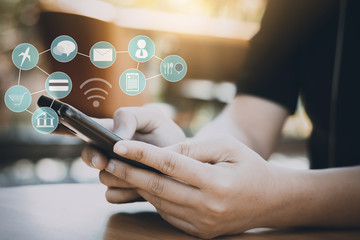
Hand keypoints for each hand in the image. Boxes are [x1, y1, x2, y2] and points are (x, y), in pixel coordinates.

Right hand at [81, 106, 185, 202]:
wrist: (184, 161)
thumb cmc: (166, 134)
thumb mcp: (153, 118)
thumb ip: (132, 117)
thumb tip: (116, 135)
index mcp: (112, 131)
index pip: (87, 131)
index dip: (73, 132)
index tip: (89, 142)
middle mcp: (109, 153)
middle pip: (89, 156)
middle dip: (94, 159)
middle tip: (104, 161)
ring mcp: (115, 173)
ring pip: (103, 178)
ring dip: (118, 176)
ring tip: (139, 173)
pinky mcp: (122, 191)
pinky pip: (112, 196)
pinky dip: (125, 193)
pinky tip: (141, 188)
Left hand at [103, 136, 287, 237]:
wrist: (270, 200)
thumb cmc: (249, 166)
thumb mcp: (227, 147)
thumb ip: (194, 147)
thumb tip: (161, 152)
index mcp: (217, 182)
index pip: (170, 164)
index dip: (142, 153)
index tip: (119, 145)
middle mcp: (208, 207)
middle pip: (159, 187)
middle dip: (129, 173)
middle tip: (108, 161)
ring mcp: (203, 224)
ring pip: (160, 202)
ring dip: (138, 186)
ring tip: (121, 172)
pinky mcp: (200, 232)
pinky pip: (168, 214)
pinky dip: (154, 199)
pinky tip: (145, 186)